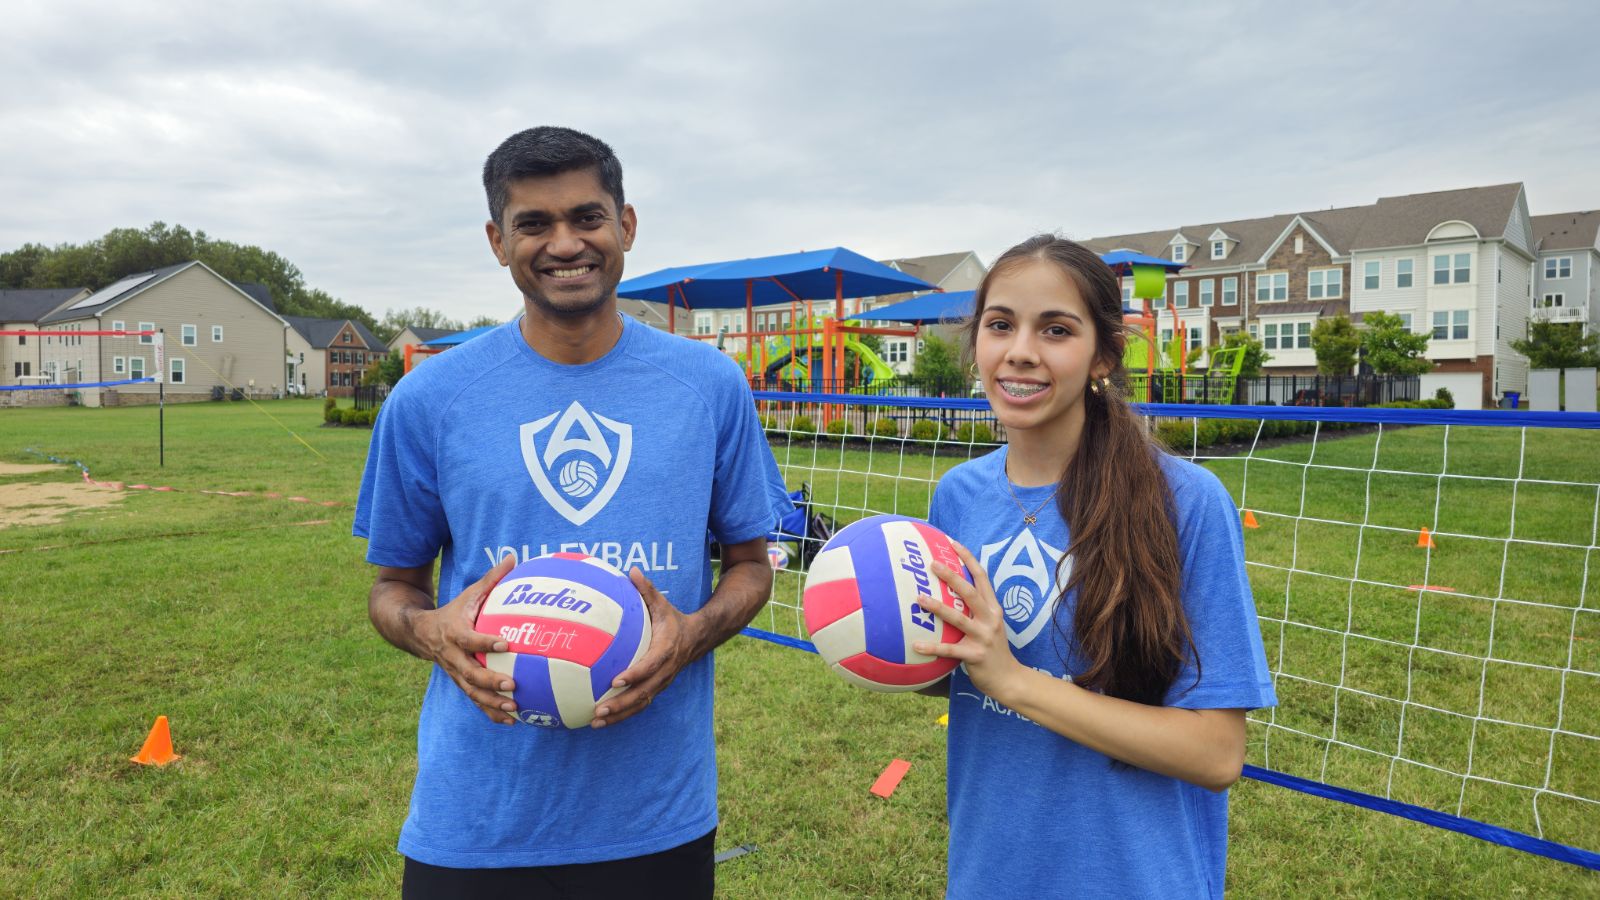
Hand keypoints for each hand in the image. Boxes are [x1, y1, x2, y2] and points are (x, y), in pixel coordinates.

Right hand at [413, 554, 519, 724]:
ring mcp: (454, 673)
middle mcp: (452, 656)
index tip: (506, 644)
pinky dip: (490, 712)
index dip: (486, 643)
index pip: (470, 640)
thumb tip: (514, 557)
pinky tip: (511, 721)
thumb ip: (491, 579)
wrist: (417, 633)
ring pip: (471, 692)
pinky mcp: (459, 683)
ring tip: (514, 709)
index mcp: (454, 633)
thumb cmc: (453, 610)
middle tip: (513, 685)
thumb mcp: (468, 594)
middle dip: (491, 681)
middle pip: (470, 673)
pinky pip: (475, 701)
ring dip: (492, 703)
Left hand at [591, 568, 698, 728]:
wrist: (697, 638)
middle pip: (643, 692)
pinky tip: (601, 720)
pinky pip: (640, 704)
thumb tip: (631, 570)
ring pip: (641, 703)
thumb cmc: (672, 619)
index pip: (651, 665)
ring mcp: (662, 682)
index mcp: (666, 650)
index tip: (615, 680)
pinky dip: (622, 714)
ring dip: (619, 715)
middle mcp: (665, 671)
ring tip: (595, 721)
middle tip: (598, 709)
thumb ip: (647, 590)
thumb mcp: (662, 604)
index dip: (635, 674)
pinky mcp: (656, 689)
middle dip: (621, 704)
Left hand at [911, 539, 1025, 700]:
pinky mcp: (975, 656)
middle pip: (970, 592)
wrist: (1009, 678)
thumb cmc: (992, 649)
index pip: (982, 577)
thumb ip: (975, 609)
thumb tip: (950, 592)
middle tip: (932, 564)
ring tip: (918, 599)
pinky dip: (932, 648)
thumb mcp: (989, 624)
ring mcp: (984, 637)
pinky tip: (915, 645)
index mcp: (993, 608)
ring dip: (938, 607)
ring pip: (958, 618)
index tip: (952, 543)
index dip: (968, 559)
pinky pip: (950, 650)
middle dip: (952, 576)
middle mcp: (990, 619)